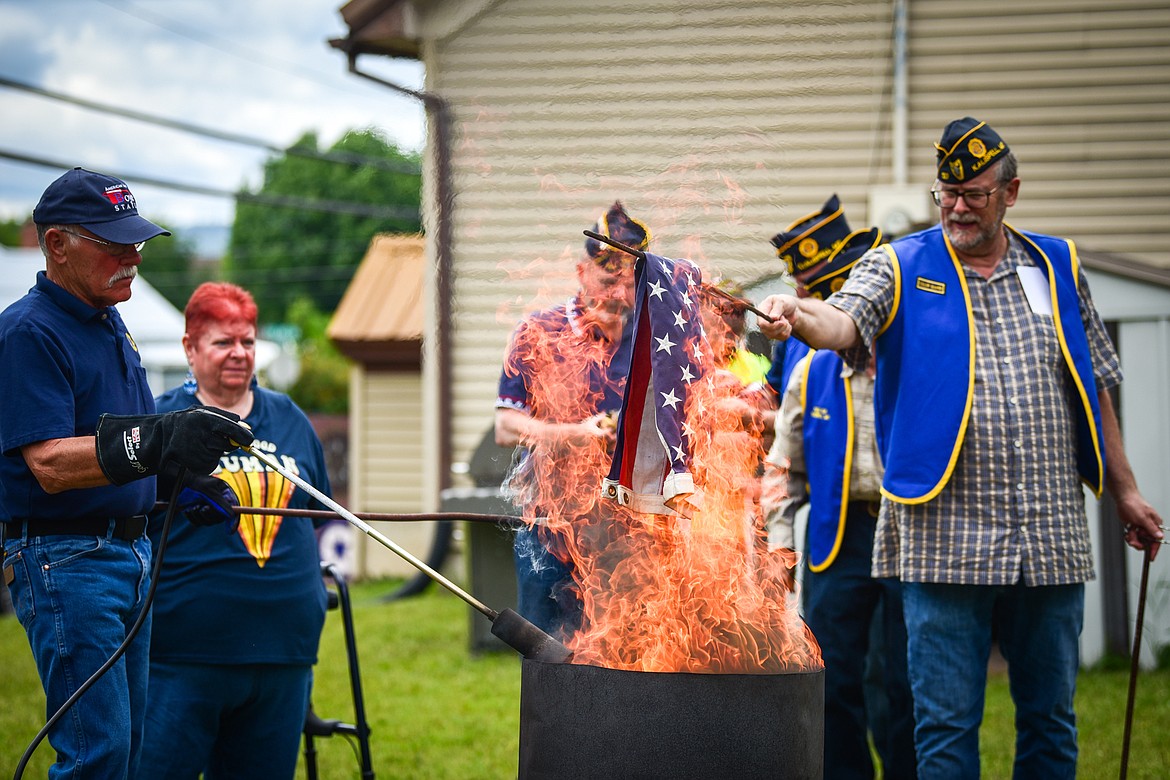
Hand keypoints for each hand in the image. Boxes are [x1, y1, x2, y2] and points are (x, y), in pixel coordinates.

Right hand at [96, 407, 253, 484]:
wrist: (156, 439)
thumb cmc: (184, 423)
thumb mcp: (201, 413)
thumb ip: (224, 418)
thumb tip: (245, 426)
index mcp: (203, 419)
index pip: (231, 428)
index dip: (243, 435)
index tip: (250, 441)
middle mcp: (200, 435)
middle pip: (228, 445)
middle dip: (227, 443)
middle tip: (210, 437)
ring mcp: (197, 452)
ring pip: (219, 454)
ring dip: (214, 450)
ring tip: (196, 443)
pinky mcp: (193, 465)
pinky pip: (210, 463)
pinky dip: (205, 459)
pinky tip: (192, 453)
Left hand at [177, 474, 239, 529]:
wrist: (183, 481)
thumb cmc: (198, 482)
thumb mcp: (210, 490)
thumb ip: (221, 502)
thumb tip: (231, 515)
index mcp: (227, 496)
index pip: (235, 511)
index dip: (233, 522)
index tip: (230, 531)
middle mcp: (220, 506)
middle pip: (221, 518)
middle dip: (211, 514)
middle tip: (204, 508)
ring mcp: (209, 512)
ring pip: (208, 522)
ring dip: (200, 515)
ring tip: (194, 506)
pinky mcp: (198, 516)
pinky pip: (198, 523)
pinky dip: (193, 517)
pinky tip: (188, 509)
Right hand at [757, 295, 798, 340]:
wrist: (792, 308)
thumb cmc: (785, 302)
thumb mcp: (781, 302)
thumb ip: (776, 309)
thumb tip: (772, 318)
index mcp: (762, 311)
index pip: (762, 323)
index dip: (771, 325)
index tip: (781, 322)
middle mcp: (763, 321)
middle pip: (768, 332)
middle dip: (780, 327)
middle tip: (784, 318)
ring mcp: (768, 329)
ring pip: (775, 336)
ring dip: (784, 329)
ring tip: (785, 320)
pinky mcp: (775, 334)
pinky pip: (781, 338)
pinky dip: (787, 332)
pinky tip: (787, 325)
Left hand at [1118, 492, 1163, 560]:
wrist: (1123, 498)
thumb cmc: (1134, 504)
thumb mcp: (1143, 517)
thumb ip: (1151, 528)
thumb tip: (1159, 536)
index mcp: (1155, 524)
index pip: (1157, 540)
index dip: (1154, 550)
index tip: (1151, 557)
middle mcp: (1149, 527)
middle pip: (1147, 542)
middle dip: (1140, 543)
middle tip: (1133, 540)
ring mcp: (1141, 528)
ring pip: (1139, 541)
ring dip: (1133, 540)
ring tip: (1130, 533)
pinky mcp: (1134, 528)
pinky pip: (1133, 538)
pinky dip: (1129, 537)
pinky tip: (1128, 532)